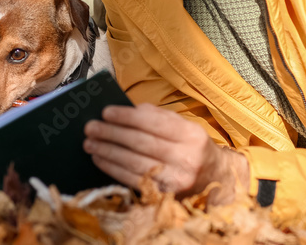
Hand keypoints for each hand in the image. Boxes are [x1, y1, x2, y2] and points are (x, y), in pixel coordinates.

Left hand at [83, 103, 249, 205]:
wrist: (216, 181)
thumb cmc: (192, 149)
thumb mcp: (184, 129)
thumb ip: (159, 117)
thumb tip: (128, 110)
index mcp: (192, 136)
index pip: (154, 123)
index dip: (127, 117)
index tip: (106, 112)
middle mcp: (187, 159)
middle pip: (141, 143)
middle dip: (112, 134)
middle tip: (90, 127)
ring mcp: (176, 180)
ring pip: (134, 163)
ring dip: (108, 152)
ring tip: (90, 143)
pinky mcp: (165, 195)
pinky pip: (133, 180)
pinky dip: (113, 169)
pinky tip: (100, 159)